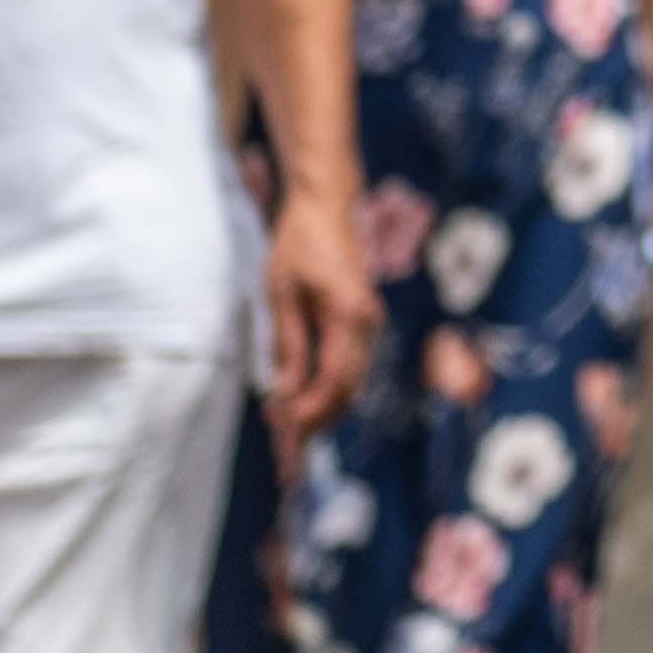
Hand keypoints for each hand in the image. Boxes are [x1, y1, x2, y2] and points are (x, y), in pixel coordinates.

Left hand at [263, 182, 379, 445]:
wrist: (328, 206)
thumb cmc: (301, 242)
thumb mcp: (282, 293)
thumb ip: (288, 345)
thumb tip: (285, 392)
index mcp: (349, 317)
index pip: (333, 380)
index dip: (310, 411)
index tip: (283, 431)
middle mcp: (368, 325)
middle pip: (348, 389)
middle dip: (317, 420)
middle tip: (285, 445)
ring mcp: (370, 325)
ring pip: (351, 382)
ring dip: (322, 407)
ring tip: (290, 428)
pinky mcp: (363, 323)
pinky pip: (349, 367)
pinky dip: (327, 388)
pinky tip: (303, 398)